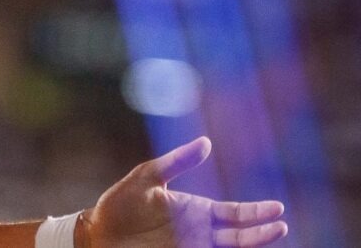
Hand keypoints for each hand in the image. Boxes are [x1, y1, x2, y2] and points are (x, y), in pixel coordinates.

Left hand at [82, 137, 287, 246]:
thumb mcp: (147, 177)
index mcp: (196, 211)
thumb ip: (176, 162)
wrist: (98, 232)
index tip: (278, 209)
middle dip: (261, 233)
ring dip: (250, 246)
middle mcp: (200, 233)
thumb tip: (207, 143)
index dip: (256, 212)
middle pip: (239, 236)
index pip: (234, 212)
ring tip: (270, 236)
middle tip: (281, 226)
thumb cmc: (121, 202)